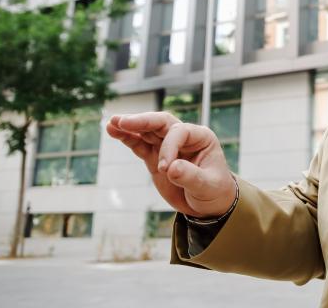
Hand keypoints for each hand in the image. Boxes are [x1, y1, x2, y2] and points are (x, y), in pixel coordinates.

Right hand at [106, 112, 237, 217]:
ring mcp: (168, 146)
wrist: (209, 205)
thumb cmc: (214, 192)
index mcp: (201, 137)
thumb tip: (171, 168)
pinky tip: (113, 131)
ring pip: (147, 131)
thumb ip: (191, 176)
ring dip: (130, 127)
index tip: (165, 169)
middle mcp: (184, 137)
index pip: (179, 132)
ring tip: (112, 122)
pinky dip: (127, 138)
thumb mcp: (207, 186)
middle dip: (143, 121)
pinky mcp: (155, 158)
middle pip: (161, 123)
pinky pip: (140, 144)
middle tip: (123, 122)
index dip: (169, 147)